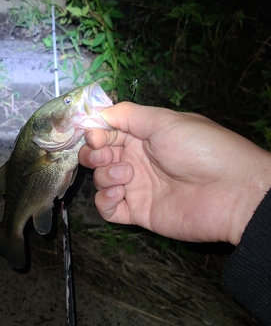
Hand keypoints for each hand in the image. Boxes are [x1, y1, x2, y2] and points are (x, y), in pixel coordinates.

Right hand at [79, 102, 270, 244]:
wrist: (232, 191)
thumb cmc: (201, 149)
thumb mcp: (165, 121)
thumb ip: (129, 115)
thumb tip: (98, 113)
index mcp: (144, 135)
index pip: (107, 131)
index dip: (95, 132)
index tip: (93, 135)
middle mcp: (137, 159)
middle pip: (99, 156)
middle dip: (94, 153)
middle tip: (105, 154)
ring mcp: (137, 187)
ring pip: (101, 180)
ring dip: (104, 175)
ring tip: (126, 174)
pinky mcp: (138, 212)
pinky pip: (108, 209)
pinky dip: (105, 201)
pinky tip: (119, 193)